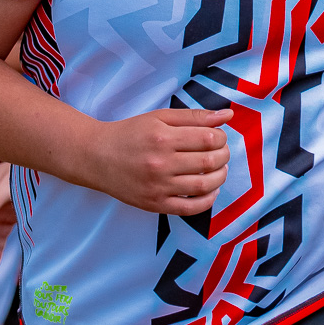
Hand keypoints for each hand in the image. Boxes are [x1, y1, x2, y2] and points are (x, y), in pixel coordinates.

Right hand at [79, 108, 232, 214]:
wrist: (96, 157)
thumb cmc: (130, 134)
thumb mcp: (159, 117)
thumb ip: (194, 116)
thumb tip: (227, 115)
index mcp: (162, 137)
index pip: (209, 139)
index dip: (221, 138)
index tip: (218, 137)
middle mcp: (160, 163)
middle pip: (209, 162)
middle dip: (224, 156)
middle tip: (221, 152)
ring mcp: (158, 186)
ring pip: (204, 185)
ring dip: (220, 177)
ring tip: (218, 169)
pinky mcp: (155, 204)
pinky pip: (190, 208)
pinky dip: (208, 200)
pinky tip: (210, 190)